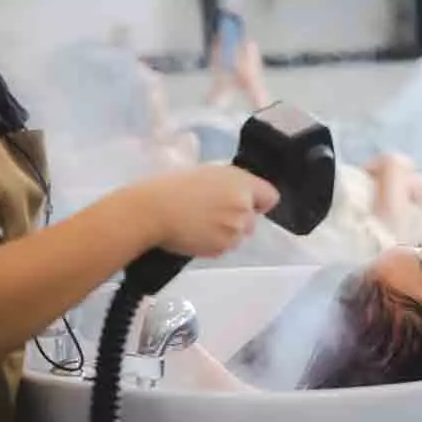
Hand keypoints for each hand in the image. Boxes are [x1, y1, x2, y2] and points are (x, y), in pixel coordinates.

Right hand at [134, 164, 278, 256]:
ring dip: (225, 232)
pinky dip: (213, 243)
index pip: (270, 197)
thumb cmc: (172, 186)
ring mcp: (234, 231)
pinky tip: (194, 234)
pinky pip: (224, 247)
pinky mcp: (221, 249)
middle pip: (252, 219)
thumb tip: (238, 193)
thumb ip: (230, 183)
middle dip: (238, 218)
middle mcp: (244, 208)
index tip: (245, 202)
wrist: (152, 211)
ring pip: (237, 235)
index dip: (258, 201)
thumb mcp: (206, 172)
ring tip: (199, 224)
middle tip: (211, 212)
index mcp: (241, 184)